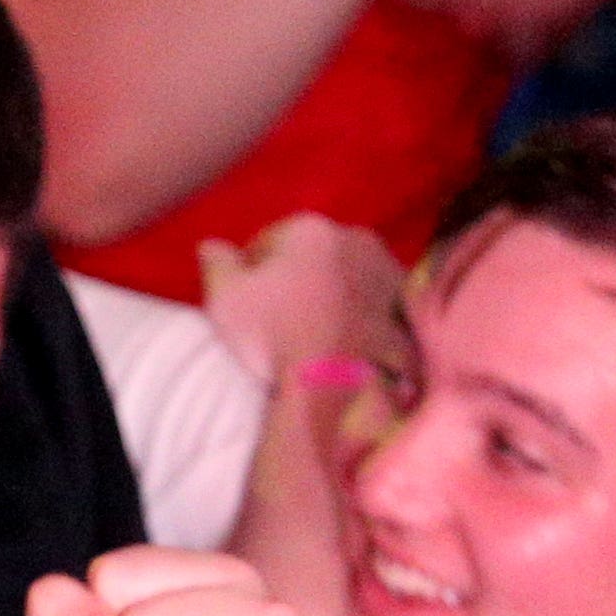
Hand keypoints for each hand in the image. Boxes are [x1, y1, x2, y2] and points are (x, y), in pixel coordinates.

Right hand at [197, 213, 405, 382]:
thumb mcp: (224, 297)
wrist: (329, 386)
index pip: (268, 241)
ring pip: (345, 274)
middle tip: (278, 315)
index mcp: (308, 228)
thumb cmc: (271, 335)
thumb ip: (216, 262)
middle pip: (311, 254)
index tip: (246, 299)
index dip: (250, 270)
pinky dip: (362, 312)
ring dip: (331, 290)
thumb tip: (211, 245)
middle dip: (296, 275)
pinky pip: (375, 301)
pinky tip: (346, 337)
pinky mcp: (405, 304)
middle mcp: (353, 238)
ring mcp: (386, 270)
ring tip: (313, 329)